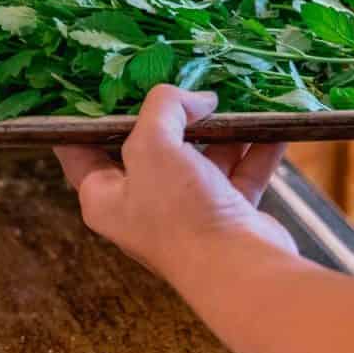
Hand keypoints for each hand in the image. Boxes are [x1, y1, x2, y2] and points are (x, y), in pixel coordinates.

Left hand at [55, 85, 297, 283]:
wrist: (240, 272)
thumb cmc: (179, 213)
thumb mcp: (153, 145)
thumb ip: (164, 108)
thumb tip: (196, 98)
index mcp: (105, 198)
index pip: (81, 150)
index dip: (85, 117)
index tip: (96, 84)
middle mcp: (141, 208)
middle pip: (150, 148)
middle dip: (169, 115)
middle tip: (180, 81)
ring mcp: (185, 213)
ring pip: (200, 159)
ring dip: (220, 130)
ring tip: (234, 97)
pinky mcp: (226, 217)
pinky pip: (239, 174)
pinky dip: (254, 151)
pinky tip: (272, 126)